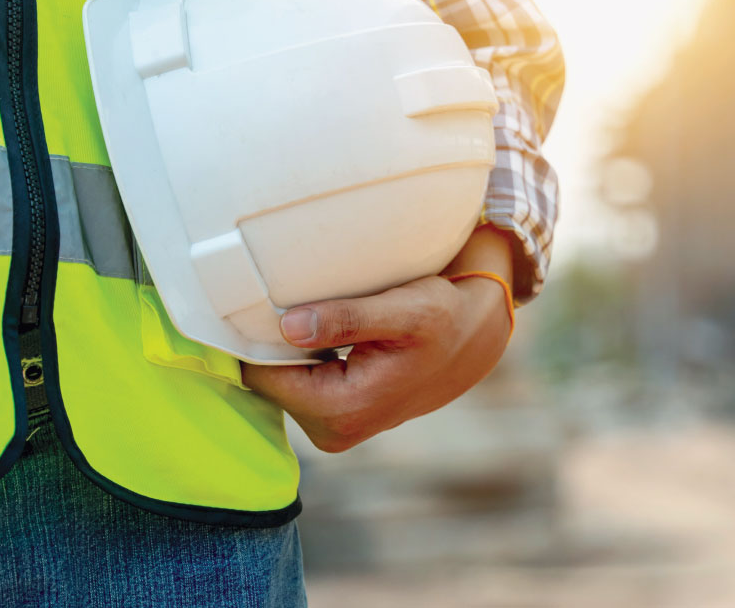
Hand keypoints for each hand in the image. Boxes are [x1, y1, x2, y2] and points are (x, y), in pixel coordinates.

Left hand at [242, 224, 515, 451]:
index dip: (261, 337)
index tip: (273, 302)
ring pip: (281, 383)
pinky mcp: (336, 421)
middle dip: (275, 344)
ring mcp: (334, 431)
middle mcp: (333, 432)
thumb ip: (349, 319)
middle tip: (300, 303)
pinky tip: (325, 336)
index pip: (263, 375)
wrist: (473, 342)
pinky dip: (302, 360)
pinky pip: (297, 387)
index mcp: (343, 410)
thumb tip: (290, 327)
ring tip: (318, 317)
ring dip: (290, 351)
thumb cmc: (444, 320)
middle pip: (269, 381)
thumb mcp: (406, 310)